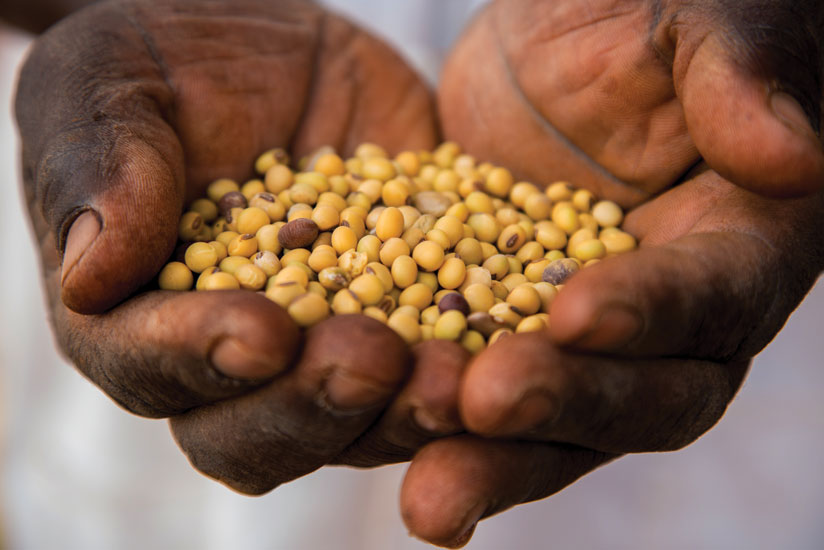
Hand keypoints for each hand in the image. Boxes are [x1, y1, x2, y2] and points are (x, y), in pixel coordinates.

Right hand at [16, 0, 445, 492]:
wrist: (275, 49)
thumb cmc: (170, 60)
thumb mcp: (111, 81)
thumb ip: (97, 169)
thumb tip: (90, 276)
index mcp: (142, 315)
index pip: (152, 368)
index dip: (199, 359)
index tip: (260, 329)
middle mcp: (232, 358)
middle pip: (255, 431)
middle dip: (312, 406)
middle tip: (370, 359)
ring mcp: (324, 349)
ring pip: (354, 422)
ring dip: (403, 413)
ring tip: (455, 375)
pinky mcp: (405, 319)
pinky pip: (437, 365)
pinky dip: (474, 370)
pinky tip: (516, 350)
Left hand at [399, 0, 823, 544]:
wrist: (552, 41)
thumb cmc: (636, 12)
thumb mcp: (686, 16)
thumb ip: (741, 74)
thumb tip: (797, 154)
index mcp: (736, 243)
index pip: (710, 298)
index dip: (651, 314)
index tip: (576, 310)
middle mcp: (667, 316)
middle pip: (638, 398)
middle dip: (564, 407)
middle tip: (485, 406)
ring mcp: (578, 336)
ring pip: (553, 423)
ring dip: (493, 459)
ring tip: (427, 496)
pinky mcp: (498, 331)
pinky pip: (471, 391)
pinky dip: (432, 424)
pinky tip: (377, 441)